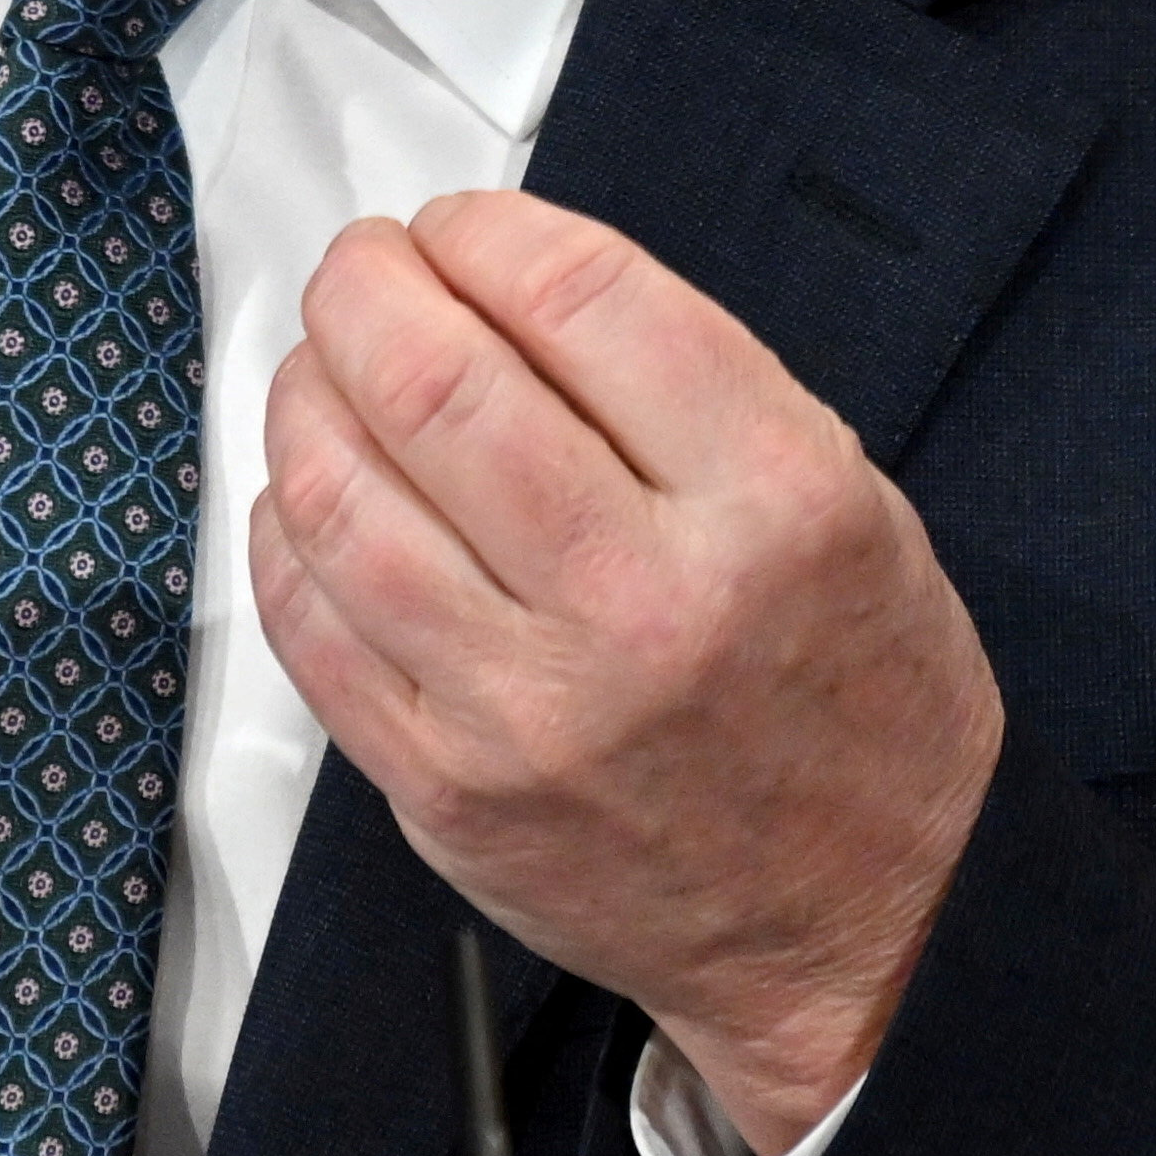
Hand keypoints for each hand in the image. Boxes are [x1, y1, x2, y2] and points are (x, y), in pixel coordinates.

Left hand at [246, 192, 1001, 1155]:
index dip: (480, 228)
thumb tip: (494, 276)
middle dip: (365, 288)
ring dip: (307, 396)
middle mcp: (644, 600)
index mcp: (770, 499)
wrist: (868, 926)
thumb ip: (681, 380)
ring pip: (338, 494)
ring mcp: (529, 707)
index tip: (456, 229)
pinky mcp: (446, 789)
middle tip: (364, 274)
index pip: (573, 294)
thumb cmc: (855, 698)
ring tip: (328, 372)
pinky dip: (287, 527)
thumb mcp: (845, 492)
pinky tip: (314, 496)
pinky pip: (308, 622)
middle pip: (430, 381)